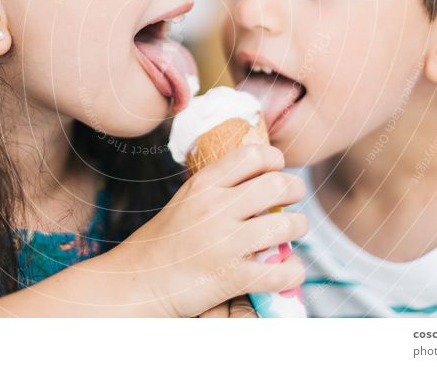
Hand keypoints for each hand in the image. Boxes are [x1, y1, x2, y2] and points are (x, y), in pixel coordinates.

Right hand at [110, 145, 307, 316]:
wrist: (137, 282)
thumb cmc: (164, 242)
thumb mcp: (186, 200)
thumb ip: (219, 188)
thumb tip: (260, 178)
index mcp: (204, 184)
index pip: (253, 154)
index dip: (275, 160)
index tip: (278, 170)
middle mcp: (215, 208)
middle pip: (278, 184)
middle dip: (296, 190)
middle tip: (294, 199)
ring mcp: (225, 243)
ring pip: (288, 225)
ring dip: (299, 228)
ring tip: (293, 232)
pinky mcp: (232, 277)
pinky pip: (282, 272)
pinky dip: (294, 271)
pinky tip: (287, 270)